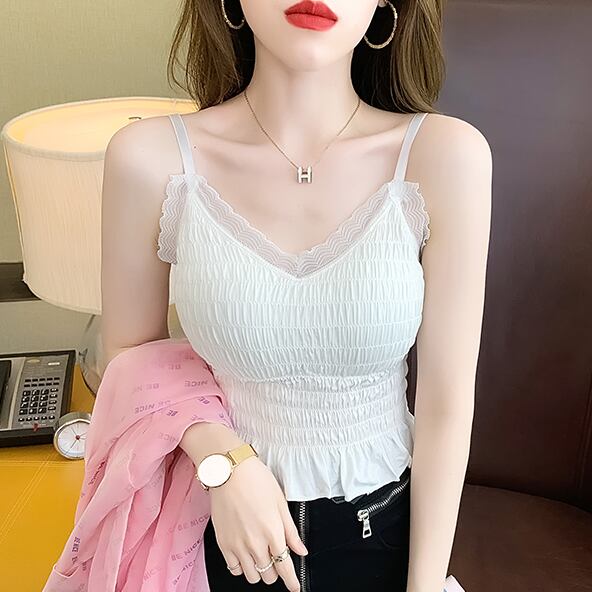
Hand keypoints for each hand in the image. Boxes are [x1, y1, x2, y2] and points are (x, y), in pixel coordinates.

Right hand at [208, 456, 307, 590]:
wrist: (228, 471)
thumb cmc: (256, 480)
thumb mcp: (280, 502)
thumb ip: (291, 530)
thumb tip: (301, 550)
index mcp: (272, 531)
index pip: (285, 567)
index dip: (292, 581)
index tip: (294, 587)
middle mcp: (254, 542)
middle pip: (269, 575)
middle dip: (275, 570)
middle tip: (275, 556)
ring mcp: (237, 545)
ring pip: (251, 576)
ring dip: (259, 570)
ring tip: (260, 554)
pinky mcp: (223, 543)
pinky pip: (233, 568)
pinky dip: (241, 567)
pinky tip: (245, 554)